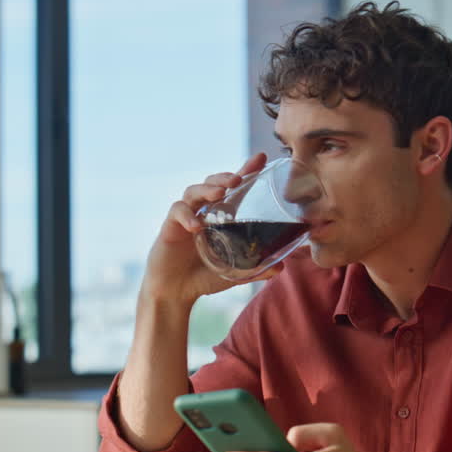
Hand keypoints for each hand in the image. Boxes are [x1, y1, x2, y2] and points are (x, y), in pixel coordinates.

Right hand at [141, 152, 280, 304]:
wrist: (175, 293)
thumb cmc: (204, 277)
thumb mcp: (234, 273)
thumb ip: (256, 270)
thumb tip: (281, 268)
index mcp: (220, 216)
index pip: (233, 188)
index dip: (246, 171)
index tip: (261, 158)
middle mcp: (203, 211)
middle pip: (212, 183)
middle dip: (224, 177)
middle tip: (238, 180)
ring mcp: (185, 217)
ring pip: (193, 192)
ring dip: (207, 189)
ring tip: (220, 193)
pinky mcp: (170, 226)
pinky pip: (177, 212)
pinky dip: (186, 215)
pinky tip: (197, 225)